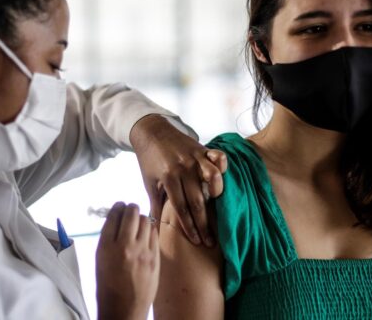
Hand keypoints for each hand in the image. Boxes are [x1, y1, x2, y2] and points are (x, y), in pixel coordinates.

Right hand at [96, 202, 158, 319]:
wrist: (124, 308)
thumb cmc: (108, 285)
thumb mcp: (100, 259)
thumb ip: (108, 238)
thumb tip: (117, 219)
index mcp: (106, 247)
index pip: (114, 215)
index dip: (117, 207)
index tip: (119, 207)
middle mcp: (124, 246)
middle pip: (131, 213)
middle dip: (130, 209)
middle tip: (130, 212)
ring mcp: (142, 252)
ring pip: (145, 220)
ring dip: (141, 219)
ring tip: (137, 225)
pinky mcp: (154, 258)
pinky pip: (154, 233)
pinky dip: (149, 231)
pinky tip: (145, 236)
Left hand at [130, 114, 227, 246]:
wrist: (151, 131)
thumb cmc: (149, 160)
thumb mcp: (149, 182)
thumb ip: (155, 205)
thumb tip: (153, 227)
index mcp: (168, 178)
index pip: (182, 208)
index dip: (190, 227)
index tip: (197, 241)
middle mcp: (184, 169)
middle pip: (198, 201)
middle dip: (204, 223)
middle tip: (211, 240)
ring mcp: (195, 158)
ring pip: (212, 179)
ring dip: (217, 194)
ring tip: (218, 208)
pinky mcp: (202, 149)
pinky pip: (218, 157)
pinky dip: (222, 166)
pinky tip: (222, 177)